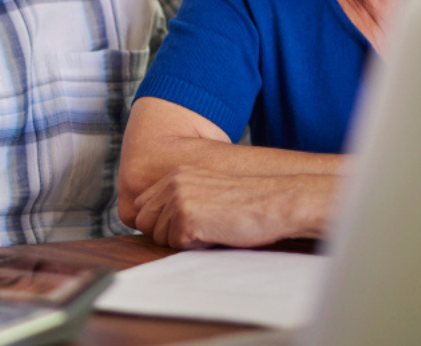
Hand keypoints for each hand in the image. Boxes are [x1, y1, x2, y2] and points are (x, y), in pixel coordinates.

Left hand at [130, 167, 331, 249]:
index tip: (181, 227)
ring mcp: (178, 199)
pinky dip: (196, 245)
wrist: (277, 202)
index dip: (158, 223)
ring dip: (183, 240)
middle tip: (198, 231)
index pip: (142, 206)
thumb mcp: (206, 191)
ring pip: (159, 236)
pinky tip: (217, 233)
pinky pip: (176, 244)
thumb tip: (154, 223)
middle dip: (166, 234)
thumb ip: (180, 200)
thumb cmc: (248, 203)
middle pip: (144, 222)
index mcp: (176, 175)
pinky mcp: (186, 217)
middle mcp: (173, 183)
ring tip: (212, 229)